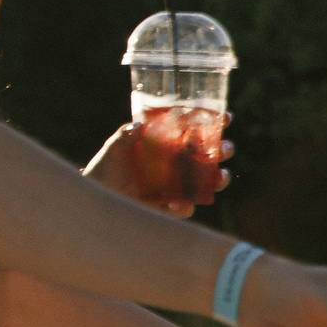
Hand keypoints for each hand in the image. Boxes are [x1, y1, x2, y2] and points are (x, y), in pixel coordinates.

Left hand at [86, 116, 233, 216]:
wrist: (99, 193)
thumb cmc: (107, 165)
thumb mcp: (114, 147)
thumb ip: (124, 136)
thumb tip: (136, 127)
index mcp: (169, 144)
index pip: (197, 131)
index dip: (215, 123)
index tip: (227, 117)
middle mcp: (178, 164)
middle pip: (210, 156)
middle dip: (223, 151)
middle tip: (224, 148)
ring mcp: (177, 185)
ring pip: (207, 183)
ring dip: (218, 179)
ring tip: (219, 176)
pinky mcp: (169, 206)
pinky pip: (184, 208)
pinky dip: (184, 207)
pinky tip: (177, 203)